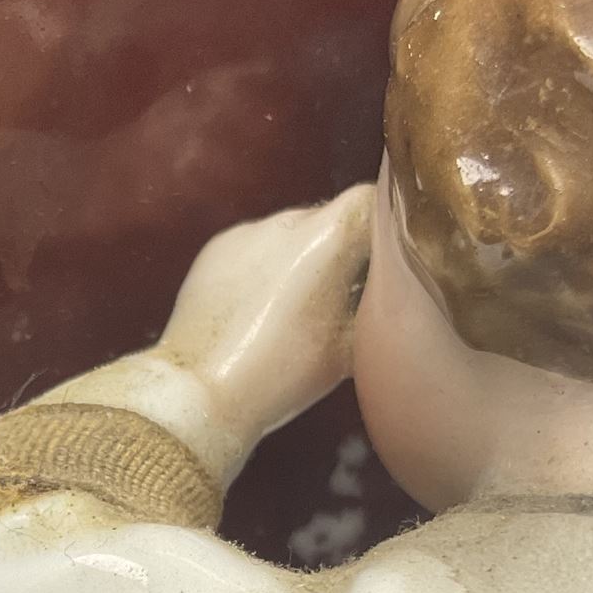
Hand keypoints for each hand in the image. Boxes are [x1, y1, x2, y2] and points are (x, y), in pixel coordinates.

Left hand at [158, 184, 372, 444]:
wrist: (201, 393)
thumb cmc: (282, 375)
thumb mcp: (352, 342)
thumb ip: (377, 298)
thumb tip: (390, 279)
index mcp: (325, 236)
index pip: (371, 199)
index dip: (381, 227)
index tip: (382, 261)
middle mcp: (283, 222)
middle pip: (329, 216)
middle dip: (340, 248)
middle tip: (342, 294)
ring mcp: (244, 233)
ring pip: (290, 232)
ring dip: (301, 257)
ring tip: (295, 307)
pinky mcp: (215, 248)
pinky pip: (254, 247)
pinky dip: (264, 267)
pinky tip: (259, 307)